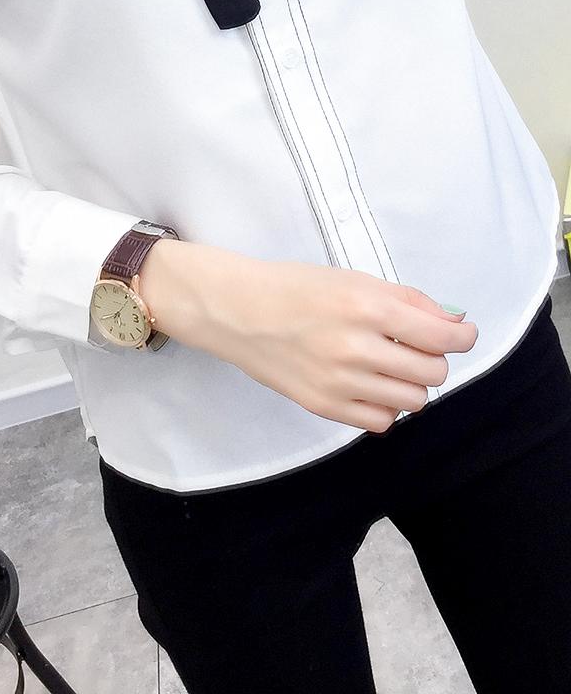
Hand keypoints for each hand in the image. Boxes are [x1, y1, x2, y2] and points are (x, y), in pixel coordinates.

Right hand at [139, 239, 477, 432]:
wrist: (237, 312)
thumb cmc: (294, 288)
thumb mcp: (353, 279)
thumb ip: (408, 301)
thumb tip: (453, 324)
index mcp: (367, 307)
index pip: (442, 337)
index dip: (462, 337)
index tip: (460, 335)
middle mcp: (356, 348)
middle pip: (433, 373)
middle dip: (434, 360)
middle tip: (416, 348)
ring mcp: (338, 382)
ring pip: (412, 401)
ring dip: (411, 384)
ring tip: (390, 367)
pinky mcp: (322, 406)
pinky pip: (381, 421)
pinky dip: (386, 406)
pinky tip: (370, 386)